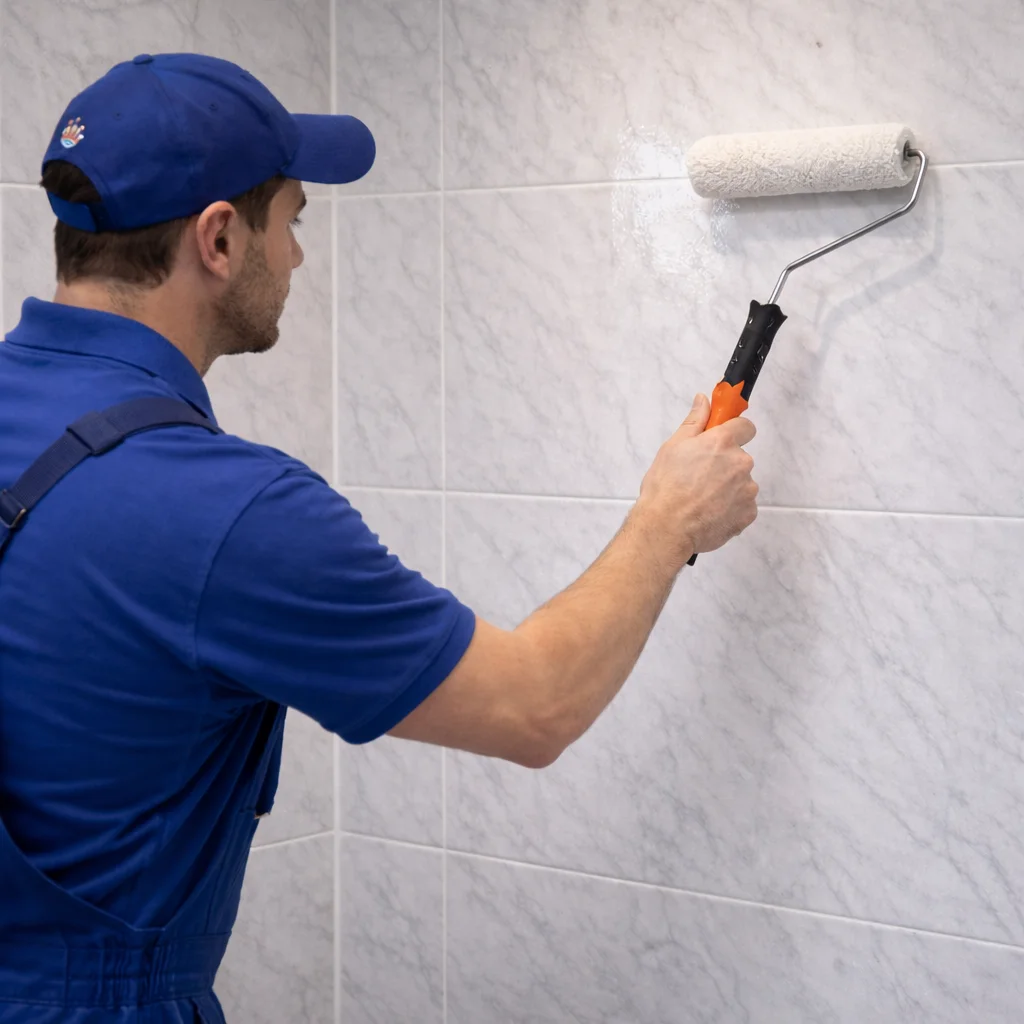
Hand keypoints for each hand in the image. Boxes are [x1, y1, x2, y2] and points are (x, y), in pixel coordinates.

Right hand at [635, 393, 758, 564]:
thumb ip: (695, 421)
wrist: (666, 528)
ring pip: (741, 483)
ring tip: (701, 499)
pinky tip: (709, 512)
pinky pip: (743, 505)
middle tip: (699, 476)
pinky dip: (730, 508)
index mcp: (722, 442)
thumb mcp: (673, 447)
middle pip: (740, 457)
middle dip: (724, 464)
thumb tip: (704, 400)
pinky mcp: (748, 513)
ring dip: (727, 487)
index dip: (733, 432)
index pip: (745, 426)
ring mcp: (747, 490)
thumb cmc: (665, 488)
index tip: (722, 439)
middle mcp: (740, 463)